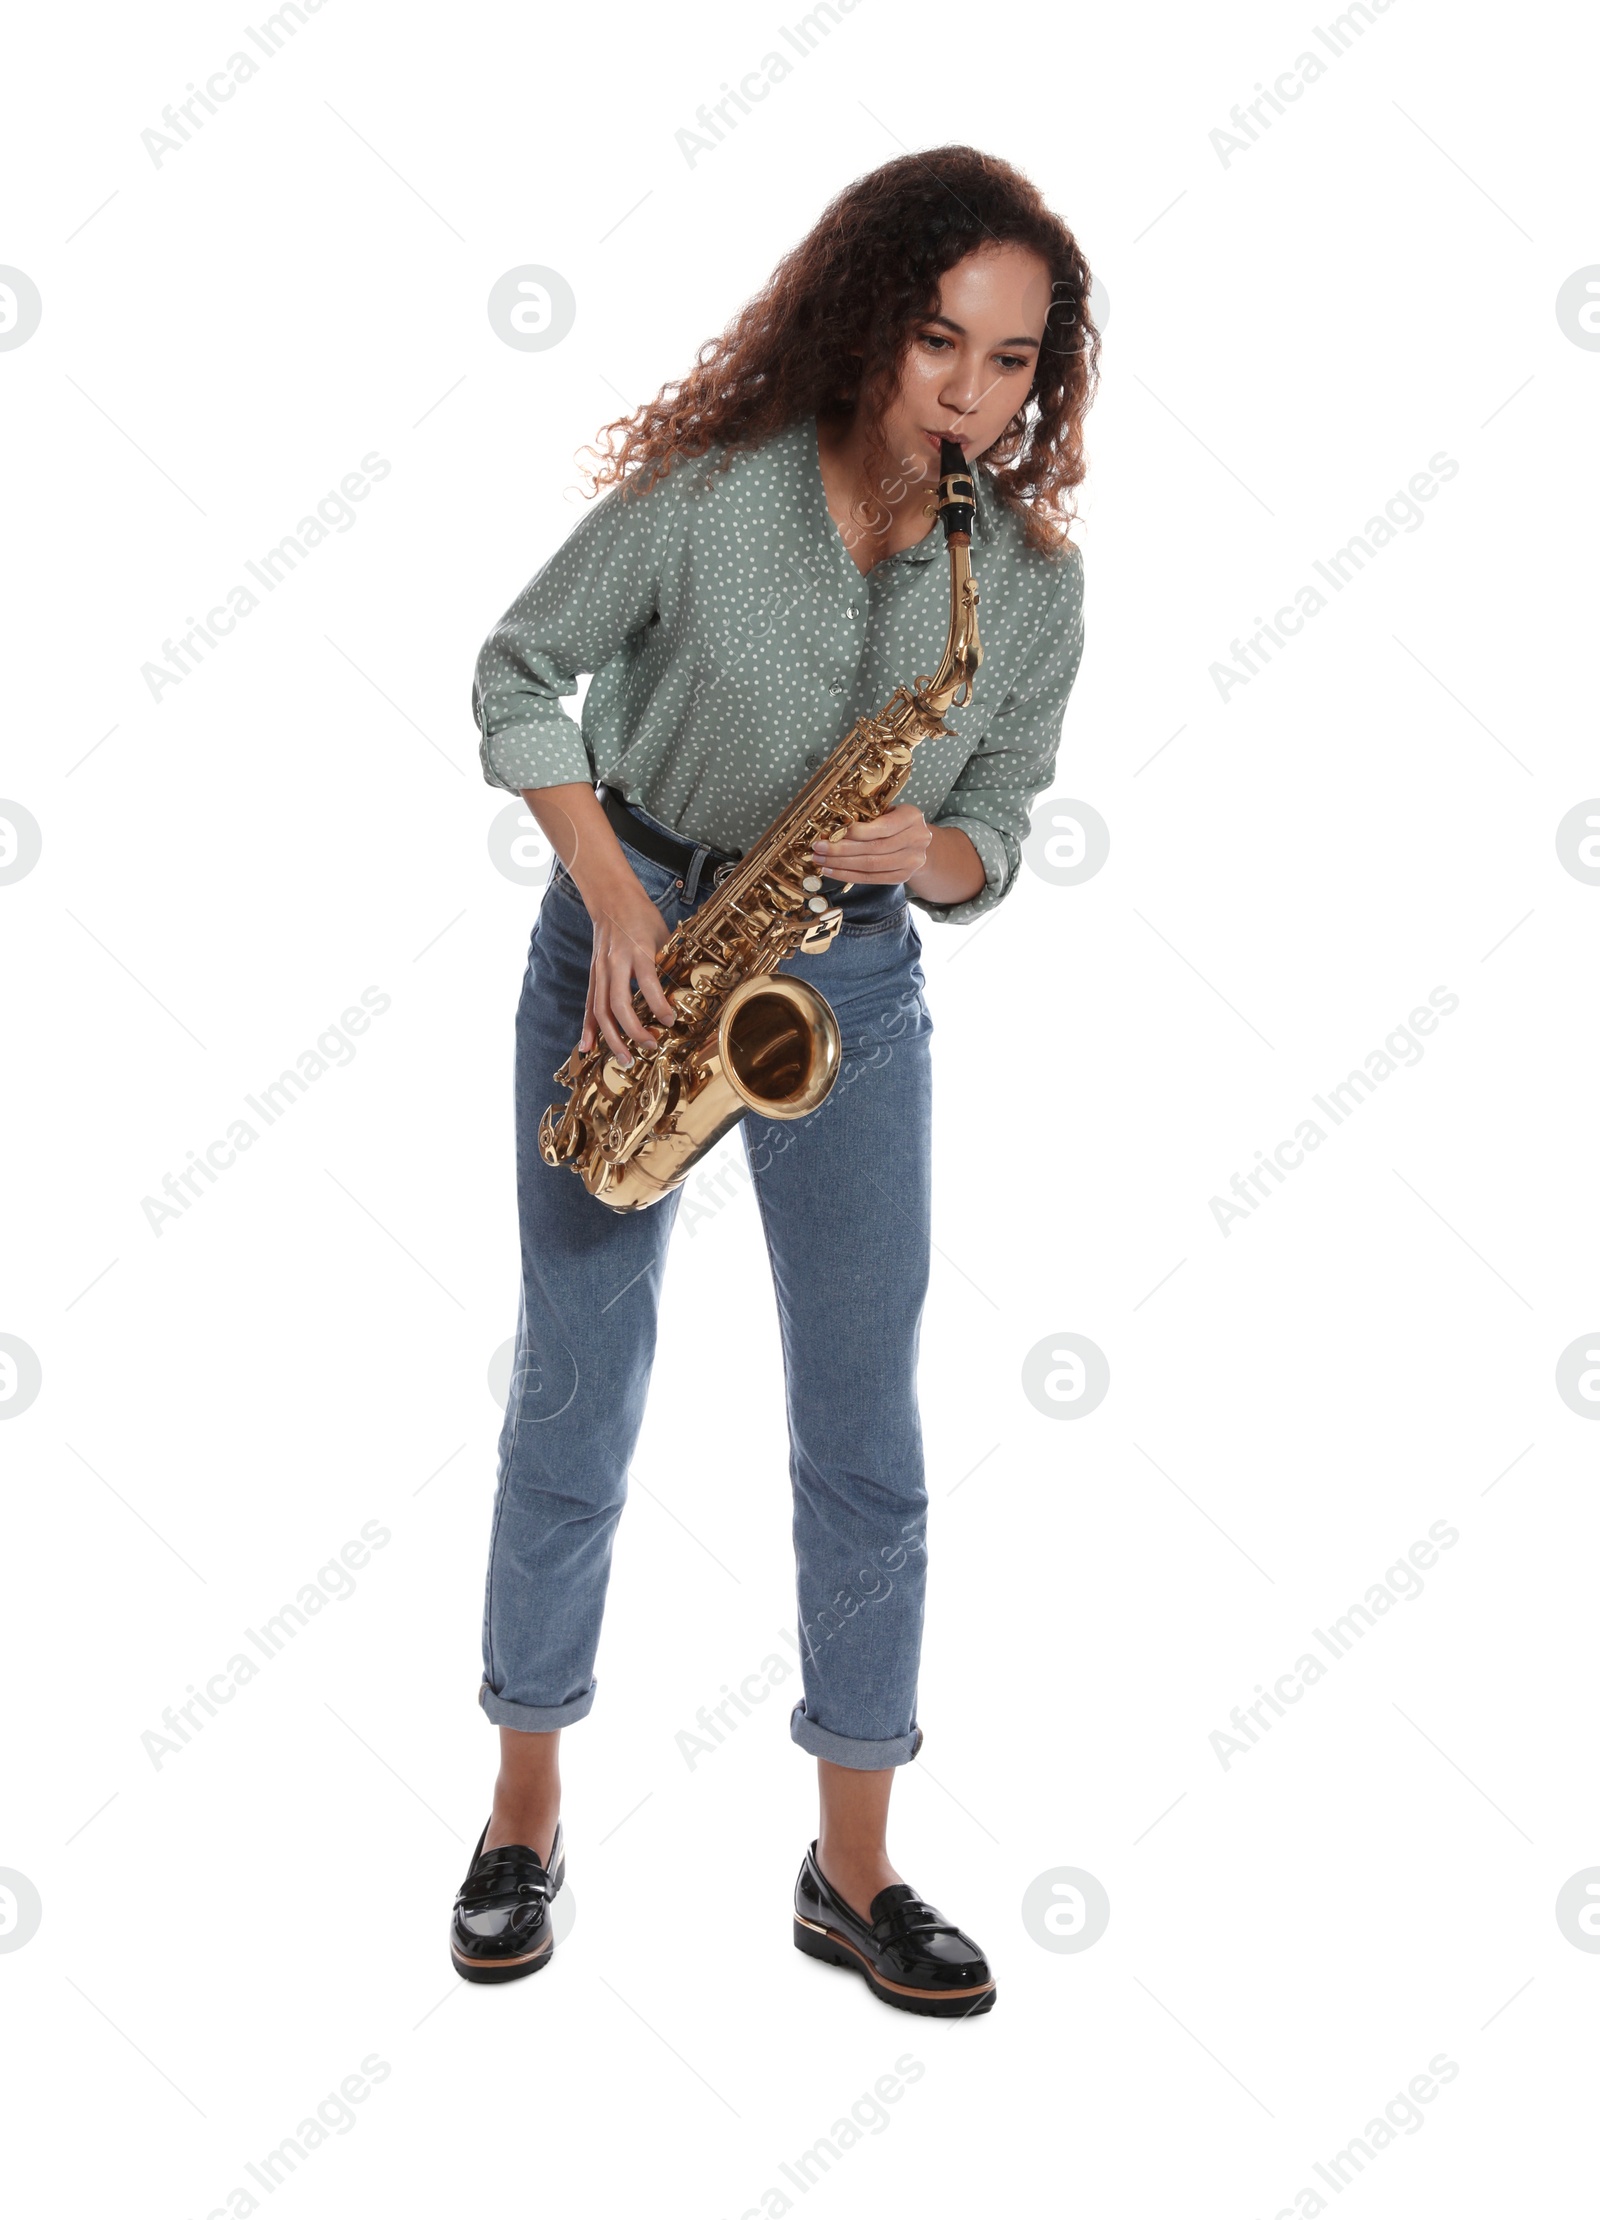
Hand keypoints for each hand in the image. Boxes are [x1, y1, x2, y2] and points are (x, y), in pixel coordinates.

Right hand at [578, 873, 678, 1066]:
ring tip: (625, 1059)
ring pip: (601, 1011)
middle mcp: (615, 963)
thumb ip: (669, 962)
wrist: (611, 899)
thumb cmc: (641, 916)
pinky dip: (587, 1028)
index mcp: (637, 951)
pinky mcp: (593, 975)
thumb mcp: (663, 934)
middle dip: (633, 1031)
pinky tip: (587, 1047)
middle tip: (650, 1046)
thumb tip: (686, 990)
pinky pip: (590, 1005)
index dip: (658, 1005)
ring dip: (612, 1038)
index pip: (646, 982)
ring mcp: (600, 971)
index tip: (670, 1021)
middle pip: (618, 1005)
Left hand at [811, 803, 932, 885]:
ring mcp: (912, 861)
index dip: (857, 832)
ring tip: (821, 860)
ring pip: (870, 865)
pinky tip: (832, 871)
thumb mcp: (888, 810)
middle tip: (818, 848)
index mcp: (912, 817)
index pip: (882, 827)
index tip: (833, 833)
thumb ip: (869, 816)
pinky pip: (871, 878)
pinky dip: (848, 875)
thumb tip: (832, 827)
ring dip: (841, 864)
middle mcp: (917, 839)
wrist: (919, 843)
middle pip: (874, 848)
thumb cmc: (896, 821)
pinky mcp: (903, 877)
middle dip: (841, 850)